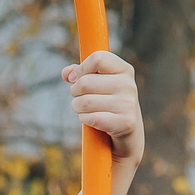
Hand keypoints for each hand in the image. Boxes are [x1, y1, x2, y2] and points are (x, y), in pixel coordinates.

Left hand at [62, 49, 144, 194]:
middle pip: (85, 82)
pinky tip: (89, 120)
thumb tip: (66, 73)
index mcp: (124, 70)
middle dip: (75, 92)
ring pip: (85, 102)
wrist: (127, 136)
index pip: (98, 58)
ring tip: (82, 110)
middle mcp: (129, 85)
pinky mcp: (124, 123)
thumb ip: (81, 74)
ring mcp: (128, 104)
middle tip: (79, 98)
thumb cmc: (109, 105)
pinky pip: (91, 118)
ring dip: (77, 107)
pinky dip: (84, 119)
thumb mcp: (99, 86)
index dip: (82, 68)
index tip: (76, 78)